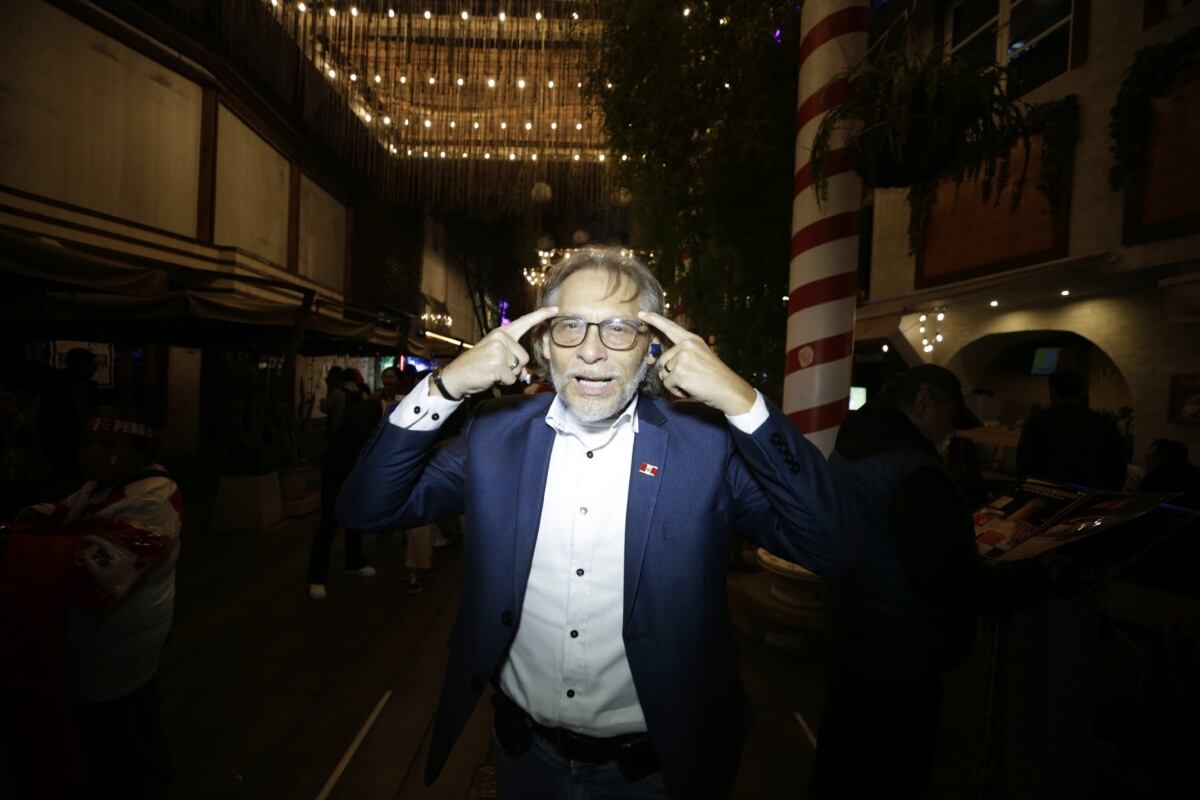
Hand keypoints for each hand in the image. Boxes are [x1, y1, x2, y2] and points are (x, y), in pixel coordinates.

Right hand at [434, 306, 558, 398]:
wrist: (455, 377)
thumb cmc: (477, 367)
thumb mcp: (495, 357)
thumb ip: (513, 360)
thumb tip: (524, 374)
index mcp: (500, 333)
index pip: (524, 322)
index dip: (540, 316)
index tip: (555, 309)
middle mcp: (500, 338)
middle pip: (525, 357)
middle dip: (514, 368)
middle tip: (495, 368)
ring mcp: (498, 351)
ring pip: (519, 369)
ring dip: (508, 376)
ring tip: (491, 372)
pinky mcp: (496, 364)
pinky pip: (511, 379)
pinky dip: (503, 383)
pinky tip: (489, 377)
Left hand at [638, 311, 756, 415]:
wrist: (728, 389)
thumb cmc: (714, 377)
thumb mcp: (700, 357)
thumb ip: (682, 355)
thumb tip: (660, 364)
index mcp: (692, 340)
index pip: (669, 327)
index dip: (654, 320)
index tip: (641, 314)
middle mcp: (686, 345)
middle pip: (662, 360)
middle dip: (671, 373)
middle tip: (691, 377)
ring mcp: (682, 358)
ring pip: (663, 373)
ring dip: (674, 382)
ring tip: (692, 383)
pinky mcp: (680, 372)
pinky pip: (667, 383)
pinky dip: (676, 390)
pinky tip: (690, 389)